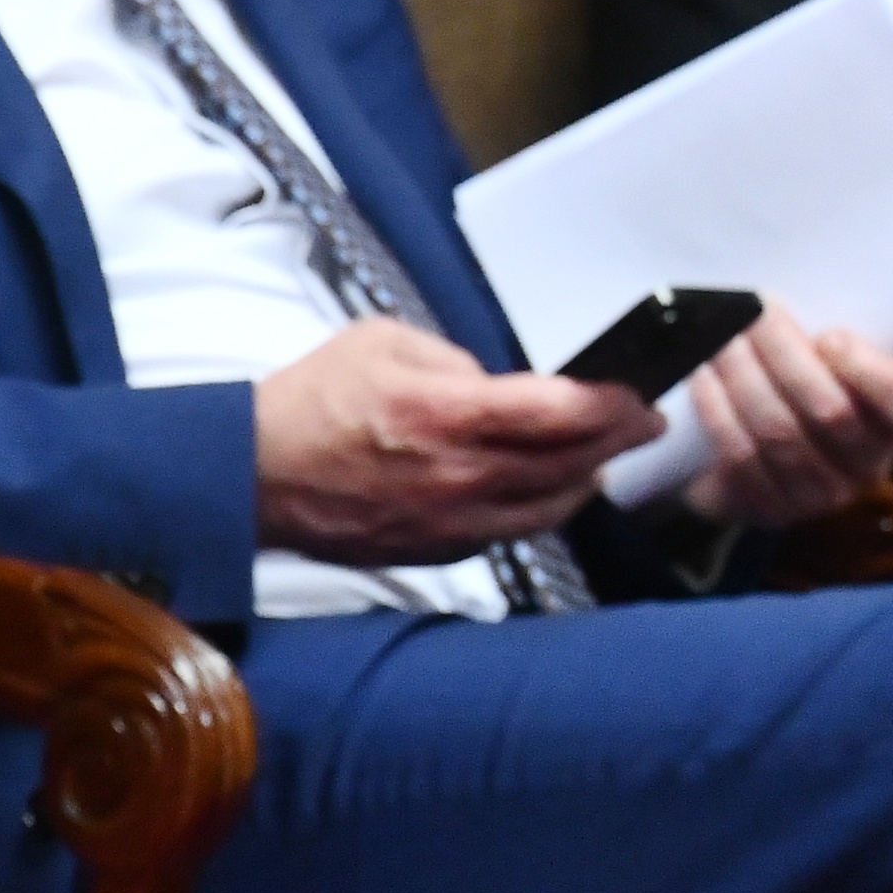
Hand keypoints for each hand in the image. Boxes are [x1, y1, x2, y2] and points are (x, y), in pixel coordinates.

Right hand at [252, 317, 652, 563]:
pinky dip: (541, 511)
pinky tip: (552, 491)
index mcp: (449, 413)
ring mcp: (448, 521)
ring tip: (607, 456)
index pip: (562, 413)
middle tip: (644, 423)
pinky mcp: (431, 551)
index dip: (613, 405)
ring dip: (587, 480)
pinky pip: (507, 534)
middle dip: (618, 441)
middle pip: (569, 463)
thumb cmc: (314, 398)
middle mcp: (459, 474)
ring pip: (548, 509)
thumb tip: (498, 387)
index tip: (640, 395)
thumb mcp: (386, 342)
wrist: (247, 475)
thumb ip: (456, 361)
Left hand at [663, 310, 892, 529]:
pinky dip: (717, 411)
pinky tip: (703, 377)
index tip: (830, 335)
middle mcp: (869, 467)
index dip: (869, 372)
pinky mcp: (769, 511)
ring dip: (743, 378)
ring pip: (779, 433)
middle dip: (783, 355)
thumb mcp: (843, 356)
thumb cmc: (818, 378)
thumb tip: (784, 308)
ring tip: (720, 337)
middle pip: (829, 412)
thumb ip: (837, 339)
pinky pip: (740, 458)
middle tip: (751, 312)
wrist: (774, 445)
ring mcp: (819, 497)